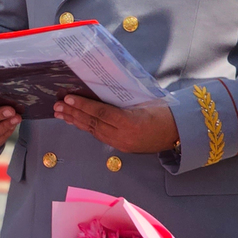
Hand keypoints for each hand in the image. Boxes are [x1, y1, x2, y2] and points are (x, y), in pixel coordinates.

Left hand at [53, 95, 178, 153]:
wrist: (180, 132)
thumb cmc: (164, 111)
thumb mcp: (145, 101)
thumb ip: (122, 100)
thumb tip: (99, 90)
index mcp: (131, 122)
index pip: (101, 113)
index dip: (82, 105)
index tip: (67, 98)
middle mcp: (124, 136)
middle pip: (93, 123)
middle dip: (72, 113)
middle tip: (56, 106)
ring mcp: (122, 143)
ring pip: (93, 131)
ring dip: (75, 121)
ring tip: (60, 113)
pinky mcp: (122, 147)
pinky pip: (100, 135)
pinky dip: (86, 127)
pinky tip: (76, 121)